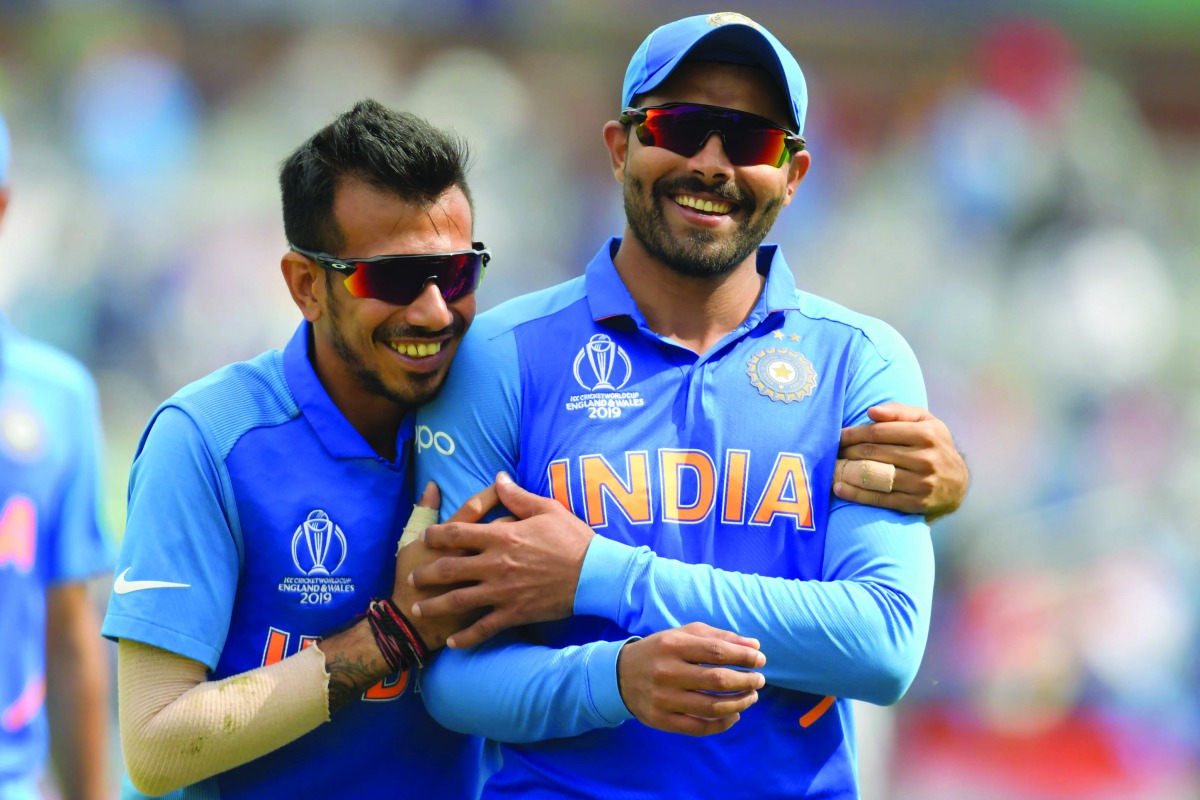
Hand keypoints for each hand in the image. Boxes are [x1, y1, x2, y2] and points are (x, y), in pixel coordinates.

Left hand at [409, 472, 594, 648]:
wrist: (595, 574)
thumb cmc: (573, 539)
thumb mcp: (547, 509)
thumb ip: (518, 497)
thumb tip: (499, 479)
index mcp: (502, 536)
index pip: (458, 532)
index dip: (437, 534)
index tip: (426, 536)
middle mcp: (495, 564)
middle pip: (449, 568)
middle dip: (426, 573)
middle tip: (413, 577)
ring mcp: (502, 591)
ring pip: (458, 600)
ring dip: (435, 605)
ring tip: (420, 608)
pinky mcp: (514, 613)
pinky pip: (483, 628)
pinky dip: (466, 638)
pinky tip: (452, 642)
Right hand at [617, 622, 765, 736]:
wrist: (620, 674)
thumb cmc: (661, 650)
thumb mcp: (684, 635)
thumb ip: (720, 637)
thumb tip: (754, 645)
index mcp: (673, 645)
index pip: (717, 651)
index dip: (744, 656)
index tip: (760, 659)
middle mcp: (667, 672)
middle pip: (718, 680)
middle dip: (746, 680)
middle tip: (759, 680)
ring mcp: (664, 698)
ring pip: (712, 706)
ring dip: (740, 703)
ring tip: (751, 697)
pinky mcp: (661, 720)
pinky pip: (699, 727)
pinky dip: (723, 723)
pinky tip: (734, 715)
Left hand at [835, 403, 968, 521]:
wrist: (958, 484)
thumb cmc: (934, 445)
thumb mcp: (925, 421)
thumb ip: (899, 412)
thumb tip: (871, 411)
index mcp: (926, 434)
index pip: (879, 432)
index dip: (854, 433)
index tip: (838, 435)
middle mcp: (925, 458)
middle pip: (874, 453)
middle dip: (848, 451)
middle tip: (833, 451)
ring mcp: (921, 483)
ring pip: (875, 475)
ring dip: (848, 472)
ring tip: (832, 468)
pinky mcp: (916, 504)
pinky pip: (880, 499)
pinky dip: (856, 494)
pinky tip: (839, 488)